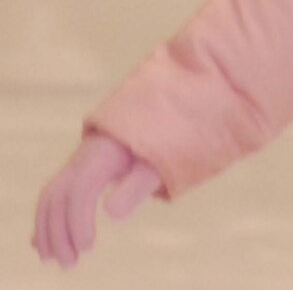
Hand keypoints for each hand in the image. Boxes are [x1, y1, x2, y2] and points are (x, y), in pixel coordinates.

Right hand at [31, 130, 161, 268]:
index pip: (80, 190)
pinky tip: (41, 245)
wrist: (152, 123)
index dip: (78, 221)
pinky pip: (51, 197)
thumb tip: (112, 214)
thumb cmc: (157, 148)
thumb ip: (136, 188)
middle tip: (69, 264)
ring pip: (49, 198)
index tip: (88, 247)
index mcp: (102, 155)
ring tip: (52, 260)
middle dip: (58, 232)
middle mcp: (81, 159)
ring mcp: (74, 165)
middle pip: (58, 196)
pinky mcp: (72, 174)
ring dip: (47, 231)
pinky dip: (44, 221)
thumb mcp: (155, 167)